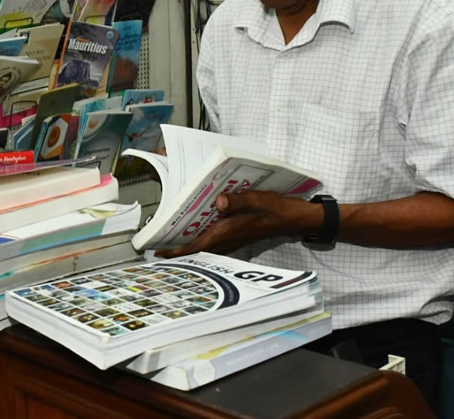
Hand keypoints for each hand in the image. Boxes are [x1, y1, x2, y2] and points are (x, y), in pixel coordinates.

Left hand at [155, 191, 318, 258]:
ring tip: (172, 244)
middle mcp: (228, 239)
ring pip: (205, 248)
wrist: (294, 218)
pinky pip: (215, 244)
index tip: (160, 254)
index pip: (197, 246)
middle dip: (178, 252)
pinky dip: (202, 243)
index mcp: (228, 231)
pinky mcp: (238, 237)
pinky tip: (197, 236)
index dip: (178, 251)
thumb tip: (217, 201)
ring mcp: (233, 240)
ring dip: (189, 248)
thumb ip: (237, 201)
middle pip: (198, 250)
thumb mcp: (256, 199)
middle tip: (159, 249)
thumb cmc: (275, 208)